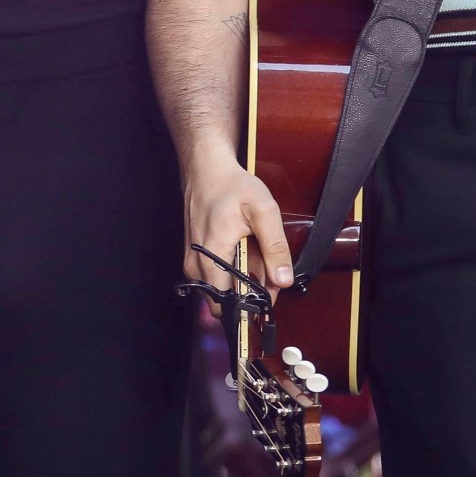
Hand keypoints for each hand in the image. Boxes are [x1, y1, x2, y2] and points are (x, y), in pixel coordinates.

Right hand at [184, 158, 292, 290]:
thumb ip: (275, 247)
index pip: (227, 303)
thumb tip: (283, 279)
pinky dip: (233, 272)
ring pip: (220, 291)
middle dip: (249, 295)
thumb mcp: (264, 210)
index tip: (269, 297)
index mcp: (212, 254)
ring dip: (242, 283)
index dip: (251, 305)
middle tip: (267, 273)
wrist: (207, 171)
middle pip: (225, 300)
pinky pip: (215, 278)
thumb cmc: (232, 187)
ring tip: (256, 257)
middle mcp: (196, 264)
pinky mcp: (194, 258)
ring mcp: (193, 262)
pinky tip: (244, 253)